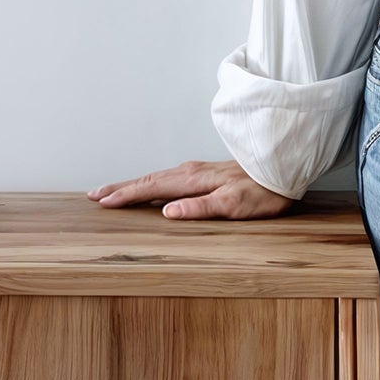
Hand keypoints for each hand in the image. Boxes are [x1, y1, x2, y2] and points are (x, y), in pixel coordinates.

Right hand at [87, 158, 297, 218]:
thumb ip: (200, 208)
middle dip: (120, 187)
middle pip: (148, 179)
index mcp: (193, 180)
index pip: (151, 188)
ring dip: (133, 184)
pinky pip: (168, 177)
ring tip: (114, 191)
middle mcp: (191, 171)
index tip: (102, 202)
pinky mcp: (205, 173)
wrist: (284, 168)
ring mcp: (197, 170)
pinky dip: (151, 182)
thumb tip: (167, 212)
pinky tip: (151, 187)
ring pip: (157, 177)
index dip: (125, 196)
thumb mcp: (234, 205)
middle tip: (95, 195)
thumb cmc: (263, 191)